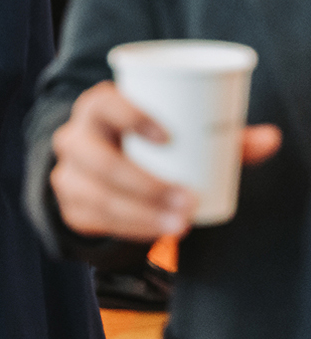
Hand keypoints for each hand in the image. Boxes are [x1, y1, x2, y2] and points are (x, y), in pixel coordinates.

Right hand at [50, 81, 281, 239]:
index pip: (105, 104)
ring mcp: (67, 173)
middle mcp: (75, 137)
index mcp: (98, 107)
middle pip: (98, 159)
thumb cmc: (144, 143)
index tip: (169, 136)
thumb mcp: (175, 133)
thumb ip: (221, 137)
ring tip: (180, 223)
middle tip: (187, 199)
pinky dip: (129, 229)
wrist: (97, 167)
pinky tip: (157, 234)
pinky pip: (95, 220)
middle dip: (143, 183)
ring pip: (97, 194)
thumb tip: (271, 138)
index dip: (131, 116)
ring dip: (139, 213)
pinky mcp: (70, 206)